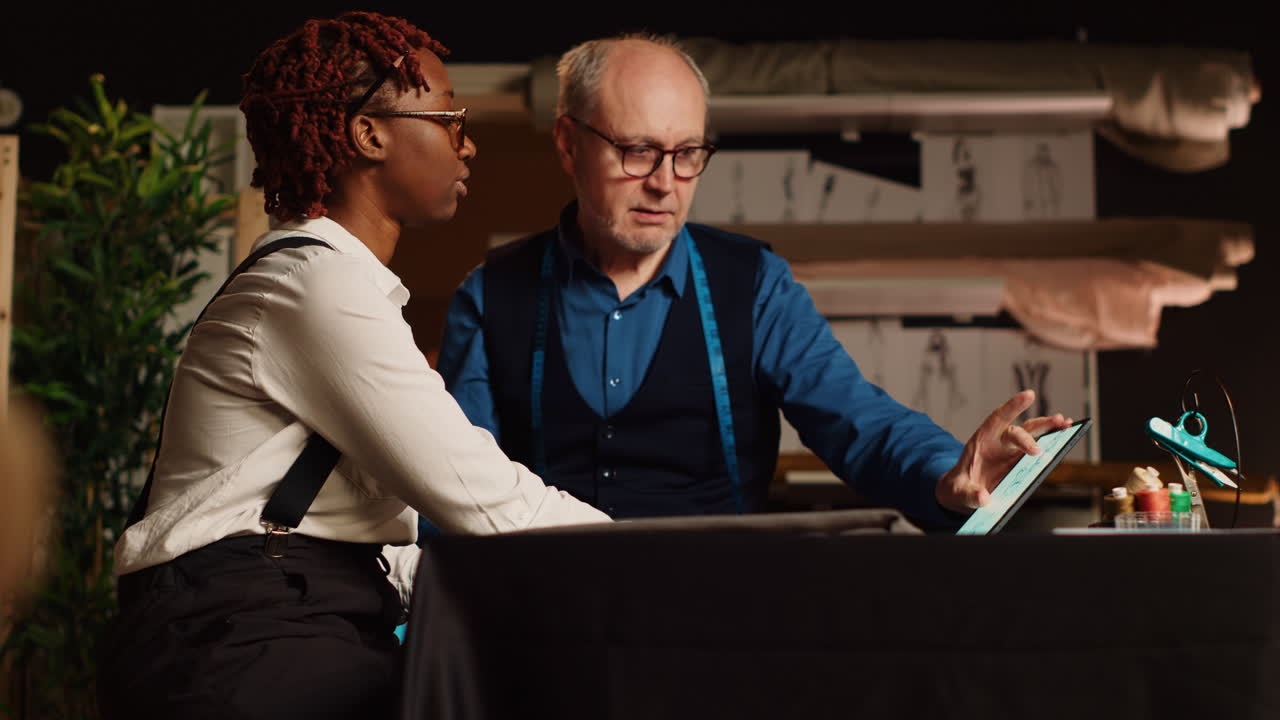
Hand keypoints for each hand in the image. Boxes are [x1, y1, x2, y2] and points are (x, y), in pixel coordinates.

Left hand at [935, 389, 1071, 511]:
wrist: (965, 492)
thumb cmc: (960, 487)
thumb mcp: (959, 492)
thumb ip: (970, 494)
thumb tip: (984, 498)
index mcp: (981, 441)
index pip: (997, 419)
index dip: (1013, 406)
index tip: (1029, 395)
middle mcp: (999, 442)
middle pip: (1018, 430)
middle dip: (1032, 434)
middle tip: (1039, 450)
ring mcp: (1012, 451)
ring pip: (1033, 435)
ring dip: (1049, 429)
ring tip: (1066, 424)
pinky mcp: (1022, 462)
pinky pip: (1039, 450)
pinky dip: (1053, 443)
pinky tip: (1067, 437)